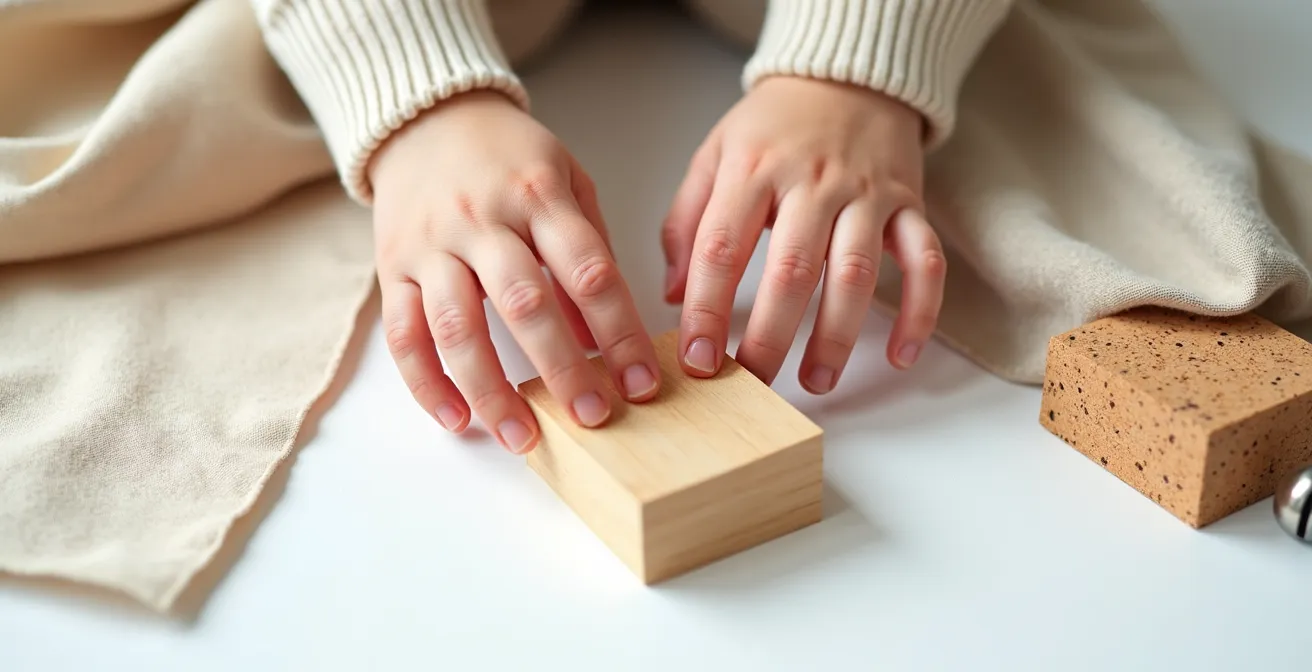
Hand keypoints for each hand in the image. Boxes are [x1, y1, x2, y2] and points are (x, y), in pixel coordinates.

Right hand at [368, 91, 660, 453]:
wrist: (424, 119)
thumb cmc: (508, 157)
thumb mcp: (566, 180)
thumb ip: (590, 250)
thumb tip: (603, 337)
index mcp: (538, 196)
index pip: (589, 272)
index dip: (619, 331)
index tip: (642, 381)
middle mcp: (482, 221)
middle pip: (525, 304)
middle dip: (563, 369)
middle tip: (594, 417)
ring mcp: (432, 246)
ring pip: (458, 329)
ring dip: (492, 391)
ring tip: (523, 438)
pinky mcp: (392, 268)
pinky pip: (403, 334)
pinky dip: (426, 383)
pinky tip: (455, 419)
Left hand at [662, 77, 944, 392]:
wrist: (848, 74)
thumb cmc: (774, 126)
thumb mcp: (714, 155)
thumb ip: (686, 221)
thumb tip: (671, 294)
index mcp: (753, 171)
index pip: (722, 248)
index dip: (707, 309)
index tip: (697, 358)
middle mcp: (812, 183)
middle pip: (791, 272)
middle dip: (770, 338)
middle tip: (752, 384)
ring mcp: (866, 195)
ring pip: (855, 274)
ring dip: (837, 336)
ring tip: (815, 382)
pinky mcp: (908, 205)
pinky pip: (925, 263)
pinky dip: (920, 312)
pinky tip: (902, 356)